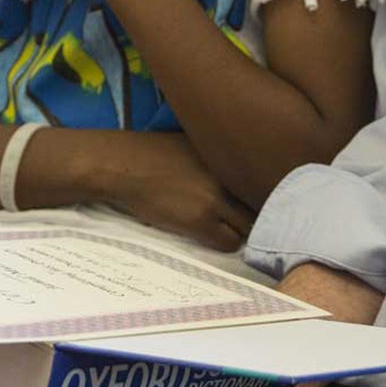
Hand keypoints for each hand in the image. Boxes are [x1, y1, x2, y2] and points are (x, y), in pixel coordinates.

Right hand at [108, 132, 255, 250]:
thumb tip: (233, 169)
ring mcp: (215, 200)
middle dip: (258, 216)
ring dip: (242, 231)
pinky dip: (226, 243)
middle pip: (261, 206)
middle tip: (248, 223)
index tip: (259, 204)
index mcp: (228, 156)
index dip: (263, 196)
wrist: (122, 165)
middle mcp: (227, 177)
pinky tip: (215, 237)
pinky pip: (228, 242)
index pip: (263, 182)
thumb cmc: (152, 152)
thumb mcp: (193, 143)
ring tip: (230, 231)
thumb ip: (216, 156)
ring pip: (248, 227)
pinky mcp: (199, 220)